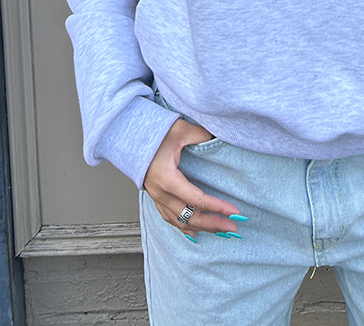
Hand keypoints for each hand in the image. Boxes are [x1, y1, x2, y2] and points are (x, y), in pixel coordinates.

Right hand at [143, 118, 245, 238]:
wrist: (128, 137)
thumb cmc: (153, 133)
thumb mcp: (181, 129)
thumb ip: (201, 135)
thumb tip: (219, 137)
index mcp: (167, 179)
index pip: (197, 200)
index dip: (218, 208)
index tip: (235, 212)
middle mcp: (161, 193)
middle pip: (190, 217)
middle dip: (214, 224)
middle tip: (233, 228)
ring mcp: (157, 197)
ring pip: (180, 221)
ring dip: (201, 228)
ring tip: (220, 232)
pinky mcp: (155, 196)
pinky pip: (170, 218)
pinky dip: (184, 227)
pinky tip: (194, 233)